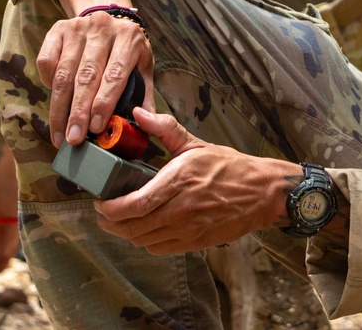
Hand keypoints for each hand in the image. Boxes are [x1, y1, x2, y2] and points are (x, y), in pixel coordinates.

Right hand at [37, 11, 154, 147]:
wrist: (109, 20)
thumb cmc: (127, 51)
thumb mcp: (142, 67)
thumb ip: (144, 95)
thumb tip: (144, 126)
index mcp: (129, 37)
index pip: (115, 74)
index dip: (104, 103)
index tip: (96, 128)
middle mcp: (103, 27)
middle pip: (87, 76)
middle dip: (79, 112)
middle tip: (74, 139)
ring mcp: (78, 27)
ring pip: (64, 72)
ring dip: (60, 108)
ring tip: (61, 134)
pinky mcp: (58, 29)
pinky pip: (46, 61)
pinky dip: (47, 83)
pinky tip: (55, 100)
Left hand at [93, 108, 298, 253]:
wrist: (261, 192)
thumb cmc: (229, 167)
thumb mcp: (196, 143)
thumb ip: (164, 128)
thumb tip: (138, 113)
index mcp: (179, 180)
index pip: (135, 204)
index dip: (110, 209)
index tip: (100, 202)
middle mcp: (181, 208)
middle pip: (133, 227)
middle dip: (110, 222)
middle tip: (103, 212)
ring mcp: (188, 228)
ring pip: (142, 240)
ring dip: (126, 232)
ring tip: (120, 219)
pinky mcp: (195, 242)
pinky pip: (159, 248)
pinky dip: (145, 241)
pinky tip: (144, 228)